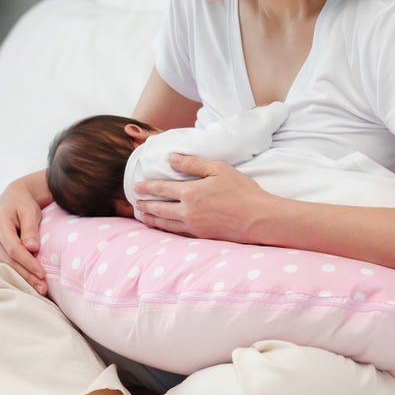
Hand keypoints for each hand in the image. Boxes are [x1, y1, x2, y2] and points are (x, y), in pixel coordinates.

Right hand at [0, 177, 47, 294]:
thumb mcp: (29, 211)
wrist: (13, 198)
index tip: (42, 273)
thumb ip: (30, 229)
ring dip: (23, 278)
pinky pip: (6, 265)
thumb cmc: (23, 203)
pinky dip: (19, 274)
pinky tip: (31, 283)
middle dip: (27, 275)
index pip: (13, 249)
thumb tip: (32, 248)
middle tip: (43, 288)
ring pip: (7, 266)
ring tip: (40, 288)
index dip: (28, 262)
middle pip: (9, 261)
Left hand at [132, 154, 270, 240]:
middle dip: (145, 204)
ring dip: (151, 219)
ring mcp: (193, 226)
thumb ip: (193, 164)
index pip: (161, 189)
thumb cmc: (242, 191)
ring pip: (165, 223)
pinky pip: (177, 233)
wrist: (259, 219)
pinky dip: (165, 229)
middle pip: (158, 208)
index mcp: (190, 193)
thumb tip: (172, 158)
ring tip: (142, 215)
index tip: (136, 186)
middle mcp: (187, 211)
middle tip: (136, 202)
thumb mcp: (218, 169)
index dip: (146, 187)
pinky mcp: (201, 236)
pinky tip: (163, 227)